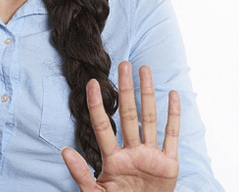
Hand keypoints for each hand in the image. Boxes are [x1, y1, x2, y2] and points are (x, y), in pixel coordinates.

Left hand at [61, 61, 180, 191]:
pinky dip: (173, 115)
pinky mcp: (169, 164)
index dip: (96, 104)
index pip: (102, 125)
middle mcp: (131, 151)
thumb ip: (80, 173)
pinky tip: (173, 95)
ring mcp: (150, 155)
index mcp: (112, 159)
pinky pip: (171, 135)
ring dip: (147, 93)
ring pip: (149, 117)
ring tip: (145, 69)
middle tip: (123, 64)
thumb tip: (64, 150)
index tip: (92, 83)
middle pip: (127, 113)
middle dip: (125, 88)